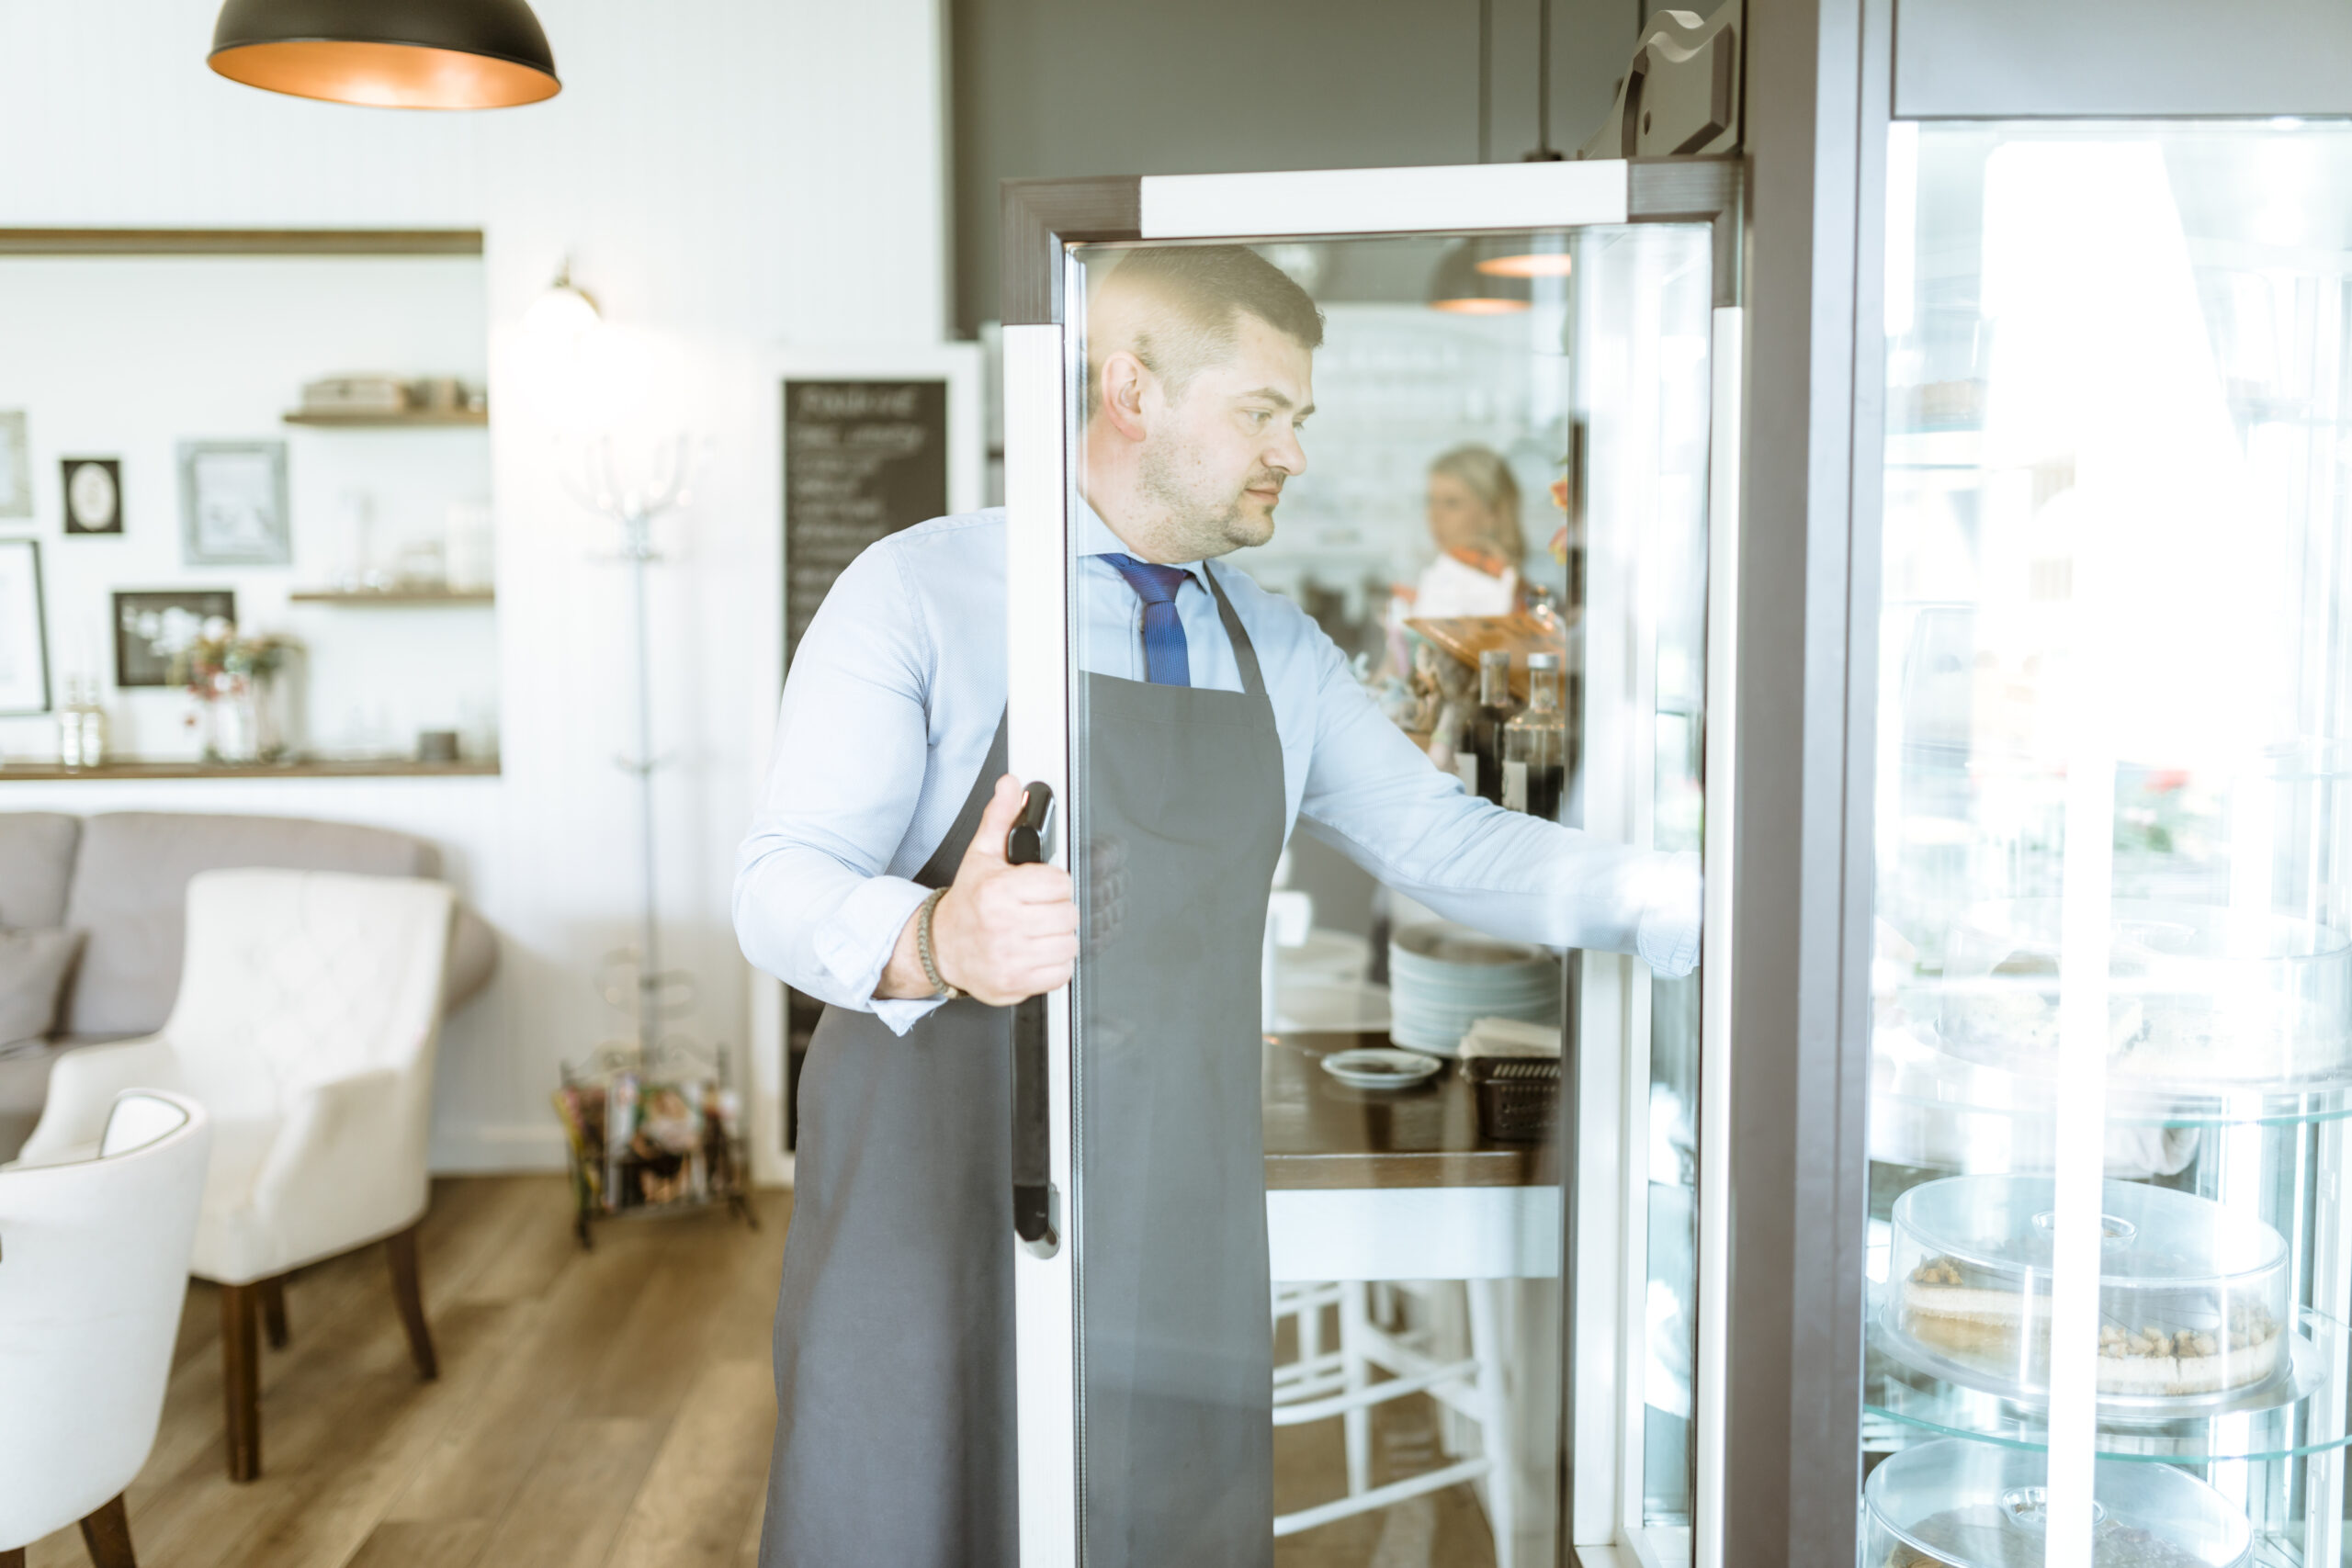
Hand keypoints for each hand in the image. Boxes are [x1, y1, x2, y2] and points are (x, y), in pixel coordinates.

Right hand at [882, 775, 1076, 1005]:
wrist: (941, 947)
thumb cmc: (967, 903)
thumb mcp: (981, 855)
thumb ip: (1000, 818)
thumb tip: (1011, 786)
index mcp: (998, 892)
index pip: (1060, 883)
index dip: (1053, 883)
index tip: (1039, 887)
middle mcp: (1004, 927)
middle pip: (1069, 914)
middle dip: (1056, 910)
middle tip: (1037, 910)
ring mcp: (1010, 959)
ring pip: (1069, 944)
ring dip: (1058, 938)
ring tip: (1037, 931)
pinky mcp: (1016, 984)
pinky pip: (1061, 973)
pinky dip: (1054, 964)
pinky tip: (1036, 952)